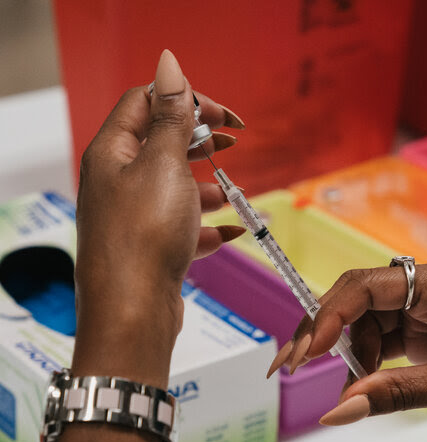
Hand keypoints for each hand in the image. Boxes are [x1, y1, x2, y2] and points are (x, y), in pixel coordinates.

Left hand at [72, 50, 244, 387]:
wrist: (133, 311)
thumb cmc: (143, 238)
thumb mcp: (164, 164)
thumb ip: (171, 117)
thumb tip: (169, 64)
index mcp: (113, 152)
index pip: (148, 102)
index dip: (188, 100)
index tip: (226, 115)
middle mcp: (119, 182)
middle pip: (162, 144)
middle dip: (200, 142)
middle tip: (231, 144)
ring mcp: (134, 217)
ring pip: (175, 189)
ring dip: (207, 188)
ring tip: (230, 194)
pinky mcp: (150, 248)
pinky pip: (182, 228)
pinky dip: (206, 228)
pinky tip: (229, 234)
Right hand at [273, 261, 426, 441]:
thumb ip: (390, 394)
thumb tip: (335, 411)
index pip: (368, 286)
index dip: (328, 316)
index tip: (304, 353)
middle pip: (359, 299)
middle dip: (324, 332)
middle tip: (292, 365)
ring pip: (366, 321)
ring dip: (348, 353)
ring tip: (348, 388)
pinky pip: (383, 338)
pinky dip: (367, 361)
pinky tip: (363, 382)